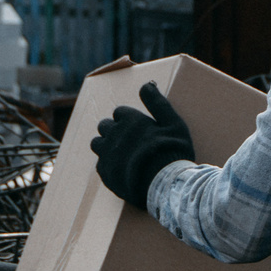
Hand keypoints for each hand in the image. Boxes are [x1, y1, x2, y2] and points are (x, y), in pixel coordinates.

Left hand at [91, 82, 196, 212]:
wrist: (166, 186)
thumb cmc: (173, 152)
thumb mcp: (173, 123)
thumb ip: (158, 103)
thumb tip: (146, 84)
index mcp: (130, 120)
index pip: (120, 112)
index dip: (128, 119)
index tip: (137, 128)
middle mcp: (114, 134)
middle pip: (105, 125)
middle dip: (114, 130)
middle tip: (128, 140)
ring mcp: (107, 154)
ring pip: (97, 143)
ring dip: (106, 145)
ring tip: (120, 154)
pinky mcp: (105, 173)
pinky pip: (100, 164)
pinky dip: (108, 165)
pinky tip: (121, 170)